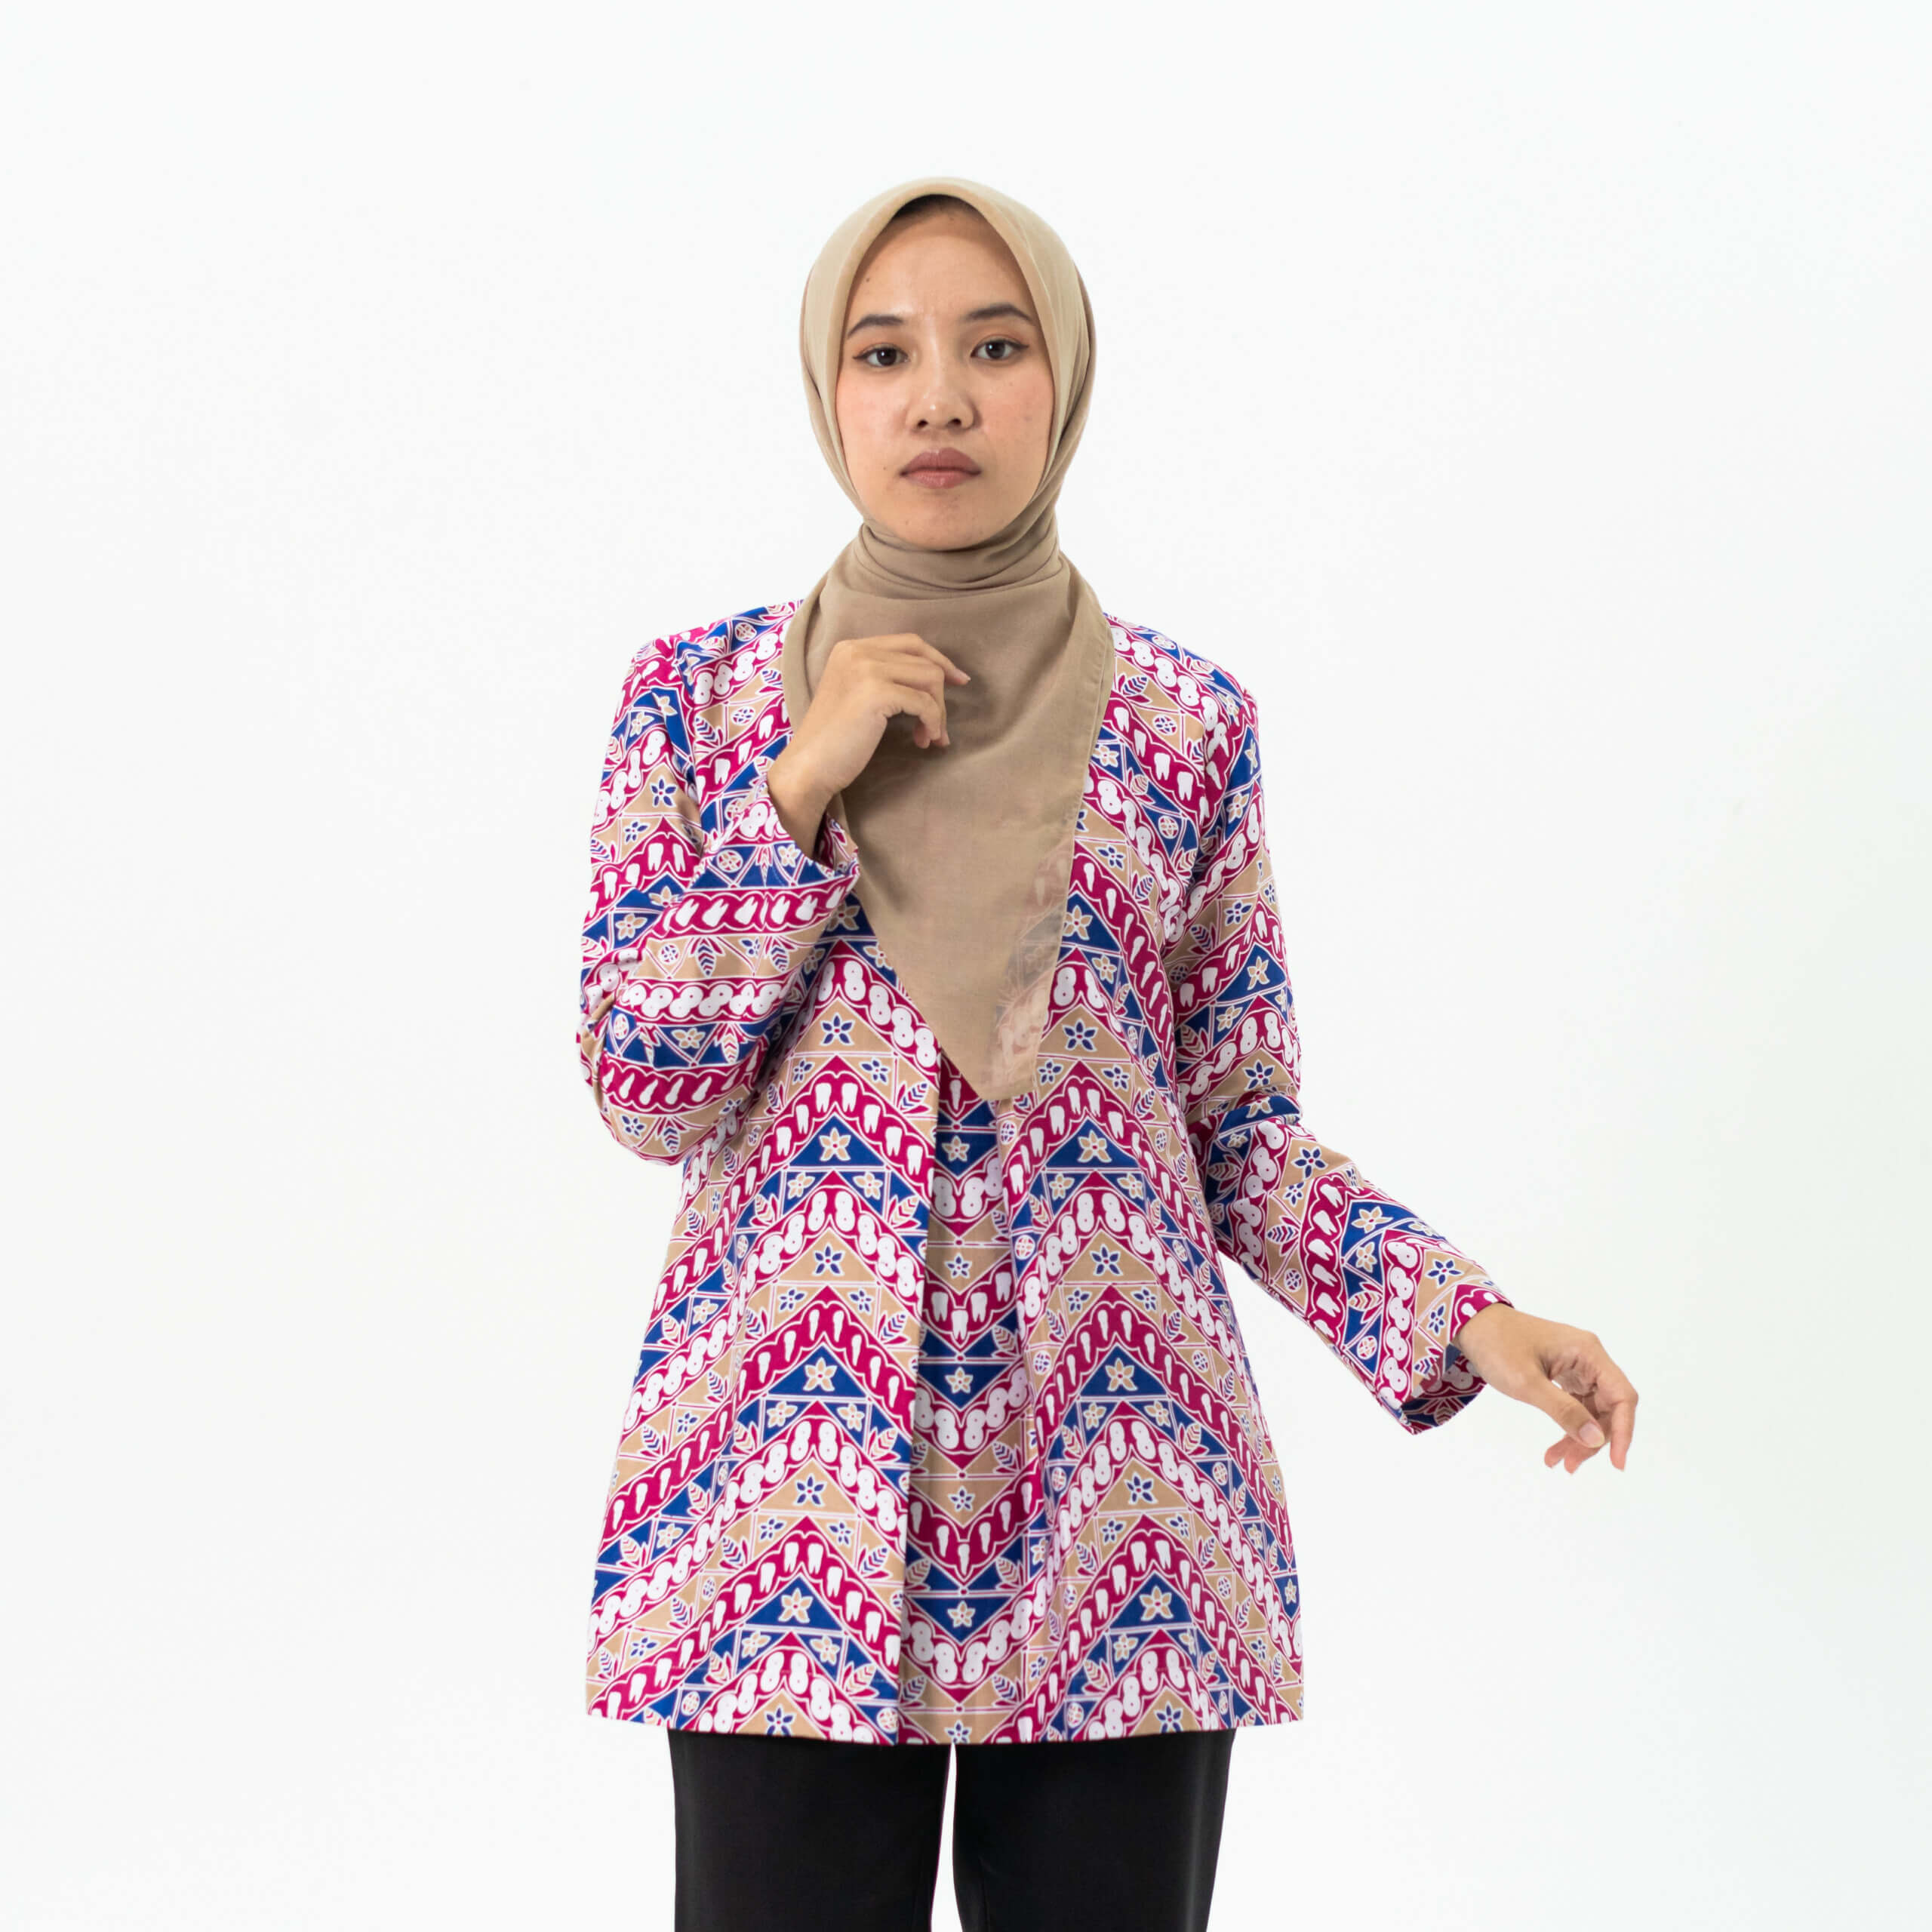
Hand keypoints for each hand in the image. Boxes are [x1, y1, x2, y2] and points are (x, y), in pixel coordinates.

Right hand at [767, 633, 971, 850]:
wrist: (809, 766)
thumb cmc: (834, 741)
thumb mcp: (858, 696)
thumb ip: (886, 679)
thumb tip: (939, 677)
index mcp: (851, 648)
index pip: (910, 643)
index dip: (939, 660)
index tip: (958, 681)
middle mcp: (858, 651)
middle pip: (924, 660)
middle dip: (940, 695)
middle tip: (939, 727)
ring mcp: (866, 669)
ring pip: (930, 679)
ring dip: (938, 712)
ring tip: (929, 738)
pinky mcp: (876, 692)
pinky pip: (924, 702)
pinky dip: (933, 722)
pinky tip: (923, 741)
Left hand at [1451, 1304, 1637, 1473]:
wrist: (1473, 1325)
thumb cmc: (1498, 1346)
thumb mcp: (1528, 1383)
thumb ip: (1564, 1411)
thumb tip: (1597, 1439)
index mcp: (1588, 1353)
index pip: (1622, 1396)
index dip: (1624, 1431)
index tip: (1616, 1463)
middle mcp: (1589, 1359)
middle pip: (1608, 1407)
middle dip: (1593, 1440)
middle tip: (1571, 1465)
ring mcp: (1577, 1367)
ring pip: (1592, 1411)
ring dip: (1579, 1438)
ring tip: (1558, 1462)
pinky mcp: (1565, 1375)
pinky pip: (1576, 1406)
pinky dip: (1568, 1427)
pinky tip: (1556, 1449)